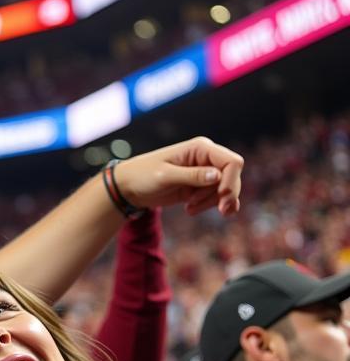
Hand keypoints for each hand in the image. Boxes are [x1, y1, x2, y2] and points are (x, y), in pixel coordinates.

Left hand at [113, 137, 243, 216]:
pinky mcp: (197, 187)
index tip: (223, 197)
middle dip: (227, 195)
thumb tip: (217, 176)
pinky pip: (214, 196)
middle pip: (232, 176)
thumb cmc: (142, 176)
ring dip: (213, 202)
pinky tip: (193, 211)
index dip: (231, 180)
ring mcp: (202, 173)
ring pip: (224, 189)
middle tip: (221, 212)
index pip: (231, 162)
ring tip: (189, 209)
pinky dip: (211, 205)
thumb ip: (191, 176)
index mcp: (200, 148)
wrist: (128, 187)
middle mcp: (205, 158)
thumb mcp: (165, 176)